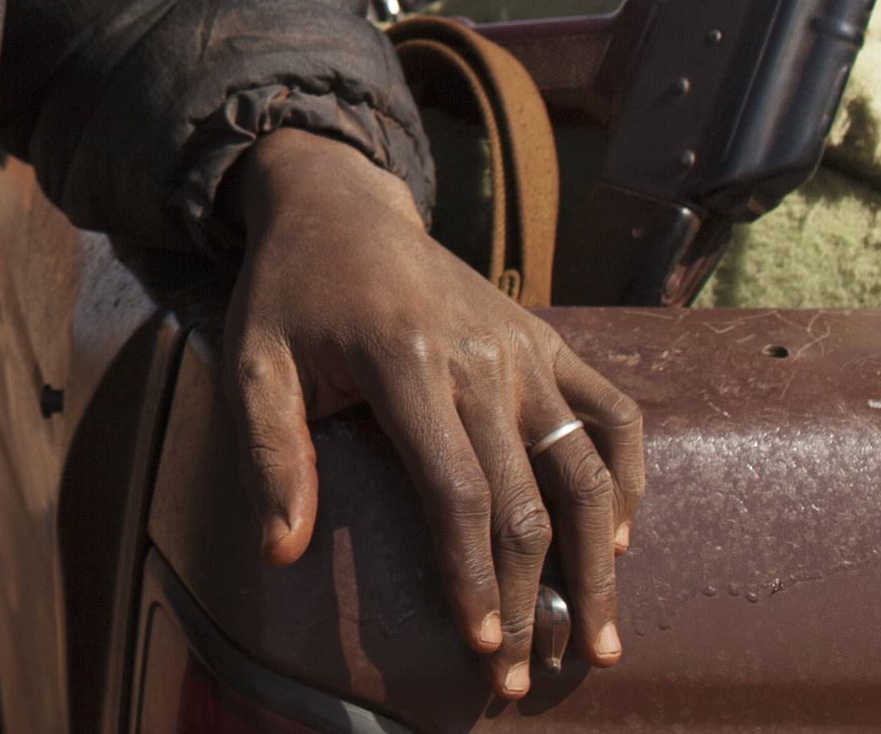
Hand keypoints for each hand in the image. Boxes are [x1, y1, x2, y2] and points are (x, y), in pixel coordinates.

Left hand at [221, 127, 644, 699]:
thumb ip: (270, 454)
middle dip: (529, 598)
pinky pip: (612, 412)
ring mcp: (524, 348)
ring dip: (599, 560)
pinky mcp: (548, 340)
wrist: (343, 207)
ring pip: (585, 467)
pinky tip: (619, 541)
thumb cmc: (291, 295)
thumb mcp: (253, 361)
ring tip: (597, 638)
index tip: (479, 645)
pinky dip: (627, 478)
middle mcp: (480, 357)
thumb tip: (280, 553)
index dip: (472, 575)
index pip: (455, 490)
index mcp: (405, 360)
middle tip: (519, 673)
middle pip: (524, 499)